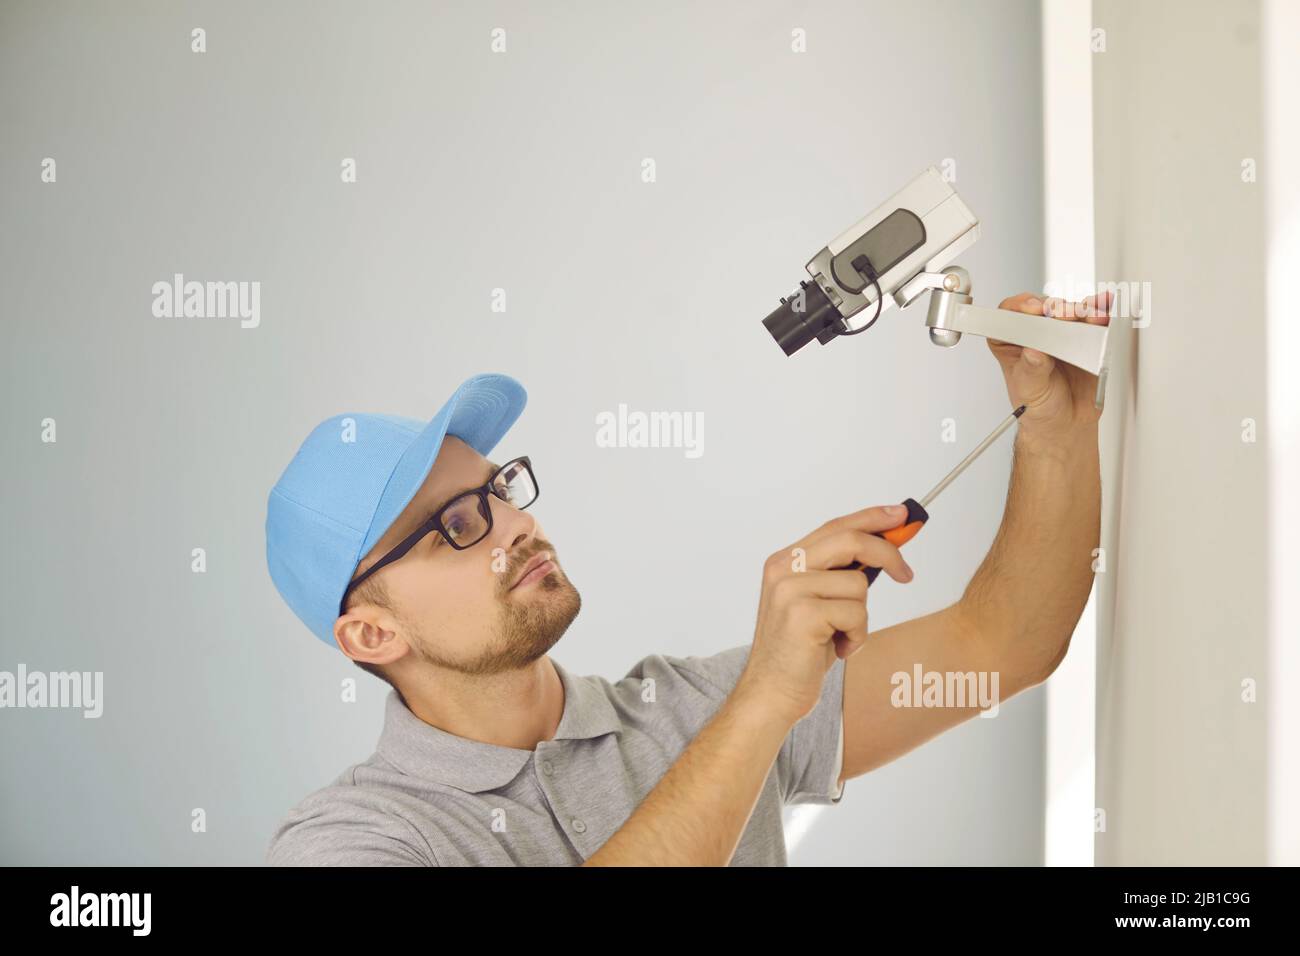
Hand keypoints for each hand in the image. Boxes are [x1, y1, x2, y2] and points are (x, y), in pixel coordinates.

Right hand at [740, 504, 913, 722]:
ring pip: (859, 585)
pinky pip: (857, 613)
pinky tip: (837, 649)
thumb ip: (839, 574)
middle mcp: (782, 568)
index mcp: (784, 561)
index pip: (835, 526)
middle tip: (907, 575)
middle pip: (851, 540)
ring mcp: (790, 590)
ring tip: (841, 637)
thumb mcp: (817, 603)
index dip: (871, 517)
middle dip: (887, 554)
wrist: (770, 694)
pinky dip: (857, 636)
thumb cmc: (799, 653)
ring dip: (861, 617)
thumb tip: (882, 550)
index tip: (900, 514)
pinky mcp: (803, 614)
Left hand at [987, 290, 1111, 442]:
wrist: (1065, 423)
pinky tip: (1102, 312)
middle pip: (1043, 308)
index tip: (1033, 310)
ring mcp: (1061, 334)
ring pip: (1070, 311)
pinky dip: (1099, 313)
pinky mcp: (1085, 337)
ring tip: (1087, 317)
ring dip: (1080, 310)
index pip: (1010, 315)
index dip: (1020, 307)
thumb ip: (1032, 370)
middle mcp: (1035, 334)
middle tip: (1063, 315)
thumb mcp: (1030, 390)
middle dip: (1055, 308)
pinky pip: (1092, 320)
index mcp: (1011, 343)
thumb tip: (1032, 351)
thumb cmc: (1038, 407)